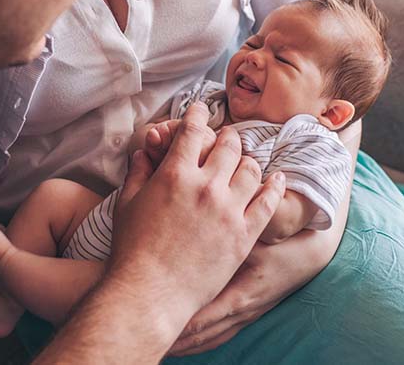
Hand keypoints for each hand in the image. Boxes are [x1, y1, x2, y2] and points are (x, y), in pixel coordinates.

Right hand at [109, 103, 286, 335]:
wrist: (150, 293)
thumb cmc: (132, 250)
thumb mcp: (126, 204)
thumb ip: (138, 172)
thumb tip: (144, 151)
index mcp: (175, 174)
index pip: (193, 131)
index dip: (197, 115)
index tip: (200, 110)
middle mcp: (206, 186)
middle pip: (228, 145)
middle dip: (226, 137)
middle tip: (225, 138)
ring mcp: (229, 210)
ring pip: (251, 169)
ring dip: (247, 160)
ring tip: (244, 161)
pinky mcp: (244, 235)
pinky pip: (268, 202)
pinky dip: (275, 186)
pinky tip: (277, 179)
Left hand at [168, 193, 349, 355]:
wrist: (313, 251)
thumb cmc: (284, 239)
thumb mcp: (262, 233)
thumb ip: (237, 228)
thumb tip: (209, 214)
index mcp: (243, 293)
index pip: (205, 316)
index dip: (179, 323)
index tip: (152, 320)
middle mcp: (243, 309)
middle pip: (203, 333)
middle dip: (175, 337)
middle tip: (145, 333)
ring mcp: (245, 314)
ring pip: (210, 337)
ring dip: (185, 342)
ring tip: (159, 342)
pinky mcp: (246, 313)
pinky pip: (218, 332)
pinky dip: (199, 338)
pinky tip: (181, 339)